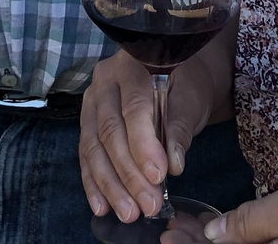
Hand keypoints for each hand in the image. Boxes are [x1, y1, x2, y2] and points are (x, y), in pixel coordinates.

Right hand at [80, 45, 228, 225]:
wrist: (176, 75)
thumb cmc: (186, 84)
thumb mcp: (191, 100)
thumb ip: (180, 128)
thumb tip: (174, 165)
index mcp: (132, 65)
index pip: (134, 108)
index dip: (144, 144)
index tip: (159, 176)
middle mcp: (104, 81)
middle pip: (111, 132)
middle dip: (128, 174)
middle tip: (148, 205)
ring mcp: (91, 102)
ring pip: (94, 147)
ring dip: (110, 185)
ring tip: (128, 213)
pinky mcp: (87, 123)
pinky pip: (86, 156)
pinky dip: (94, 184)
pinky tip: (102, 206)